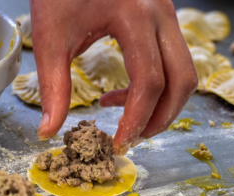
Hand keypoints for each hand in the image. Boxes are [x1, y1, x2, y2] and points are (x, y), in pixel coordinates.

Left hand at [30, 0, 197, 153]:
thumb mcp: (50, 37)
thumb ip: (53, 86)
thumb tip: (48, 131)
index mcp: (135, 16)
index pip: (150, 82)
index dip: (137, 120)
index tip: (119, 143)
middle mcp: (161, 14)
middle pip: (183, 81)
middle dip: (161, 118)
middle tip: (132, 139)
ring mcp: (167, 14)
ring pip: (185, 72)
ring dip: (164, 105)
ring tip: (129, 121)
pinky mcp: (163, 18)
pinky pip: (174, 62)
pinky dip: (158, 88)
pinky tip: (123, 95)